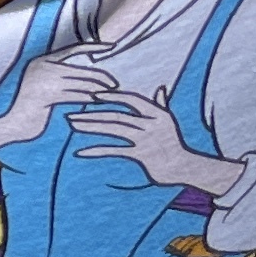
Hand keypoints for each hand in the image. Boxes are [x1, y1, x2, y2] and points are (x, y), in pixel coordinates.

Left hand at [65, 90, 243, 196]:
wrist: (184, 167)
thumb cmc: (174, 144)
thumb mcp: (169, 122)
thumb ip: (162, 105)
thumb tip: (161, 89)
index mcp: (156, 112)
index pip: (131, 99)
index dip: (112, 96)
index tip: (93, 95)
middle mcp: (150, 123)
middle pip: (116, 115)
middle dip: (92, 114)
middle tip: (70, 114)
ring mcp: (145, 139)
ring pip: (113, 129)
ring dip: (90, 127)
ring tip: (72, 126)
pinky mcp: (141, 155)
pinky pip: (114, 150)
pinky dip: (96, 151)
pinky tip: (80, 152)